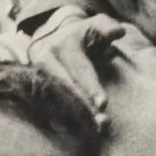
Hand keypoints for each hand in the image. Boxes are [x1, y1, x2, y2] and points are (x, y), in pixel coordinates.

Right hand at [28, 10, 128, 124]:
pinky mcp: (37, 89)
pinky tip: (87, 129)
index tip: (103, 104)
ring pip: (60, 100)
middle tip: (103, 122)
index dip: (91, 87)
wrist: (56, 42)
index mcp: (60, 46)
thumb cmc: (83, 36)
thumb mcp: (95, 26)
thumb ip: (107, 27)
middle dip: (86, 107)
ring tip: (100, 128)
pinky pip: (54, 106)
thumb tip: (118, 32)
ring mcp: (38, 77)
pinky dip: (70, 118)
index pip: (79, 70)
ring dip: (79, 116)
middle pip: (68, 88)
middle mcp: (44, 61)